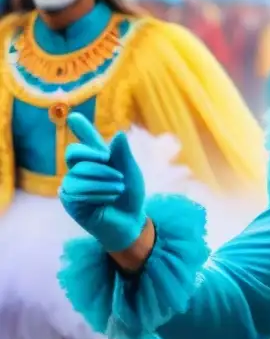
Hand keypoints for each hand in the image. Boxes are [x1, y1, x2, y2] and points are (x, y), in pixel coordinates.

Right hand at [59, 113, 146, 252]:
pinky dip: (96, 193)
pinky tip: (107, 200)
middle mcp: (82, 169)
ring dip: (103, 181)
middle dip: (94, 157)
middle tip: (111, 165)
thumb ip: (123, 155)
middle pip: (74, 152)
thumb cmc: (131, 196)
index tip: (74, 117)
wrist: (130, 222)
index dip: (80, 128)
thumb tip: (118, 134)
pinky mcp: (69, 200)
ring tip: (118, 190)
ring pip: (78, 172)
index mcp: (98, 159)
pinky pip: (76, 190)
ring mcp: (73, 184)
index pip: (86, 140)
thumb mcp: (131, 173)